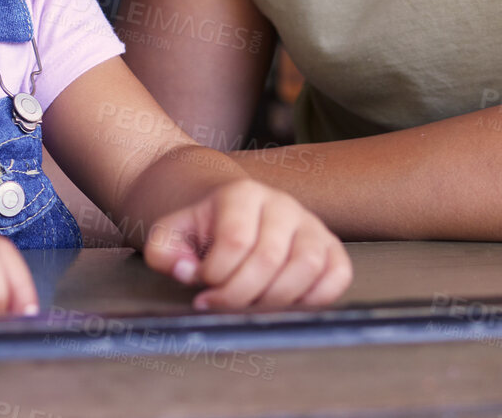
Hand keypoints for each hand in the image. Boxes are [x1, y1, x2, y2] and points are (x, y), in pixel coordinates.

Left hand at [142, 179, 350, 310]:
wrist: (231, 214)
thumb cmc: (202, 230)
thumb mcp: (171, 234)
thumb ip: (164, 251)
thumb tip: (186, 270)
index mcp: (242, 194)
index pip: (235, 242)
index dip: (215, 276)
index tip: (201, 288)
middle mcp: (283, 204)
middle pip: (269, 259)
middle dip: (239, 295)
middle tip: (220, 304)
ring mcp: (311, 225)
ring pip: (306, 268)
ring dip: (274, 300)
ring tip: (249, 305)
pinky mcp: (332, 248)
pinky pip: (337, 277)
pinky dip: (315, 299)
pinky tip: (283, 304)